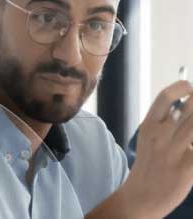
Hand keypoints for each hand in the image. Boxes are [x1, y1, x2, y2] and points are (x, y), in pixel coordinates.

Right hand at [124, 80, 192, 217]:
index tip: (190, 89)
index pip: (166, 96)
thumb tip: (189, 104)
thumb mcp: (150, 139)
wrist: (142, 196)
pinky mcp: (188, 166)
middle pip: (192, 106)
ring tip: (192, 135)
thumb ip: (168, 122)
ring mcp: (174, 150)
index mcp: (149, 125)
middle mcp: (160, 135)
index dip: (182, 87)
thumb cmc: (150, 165)